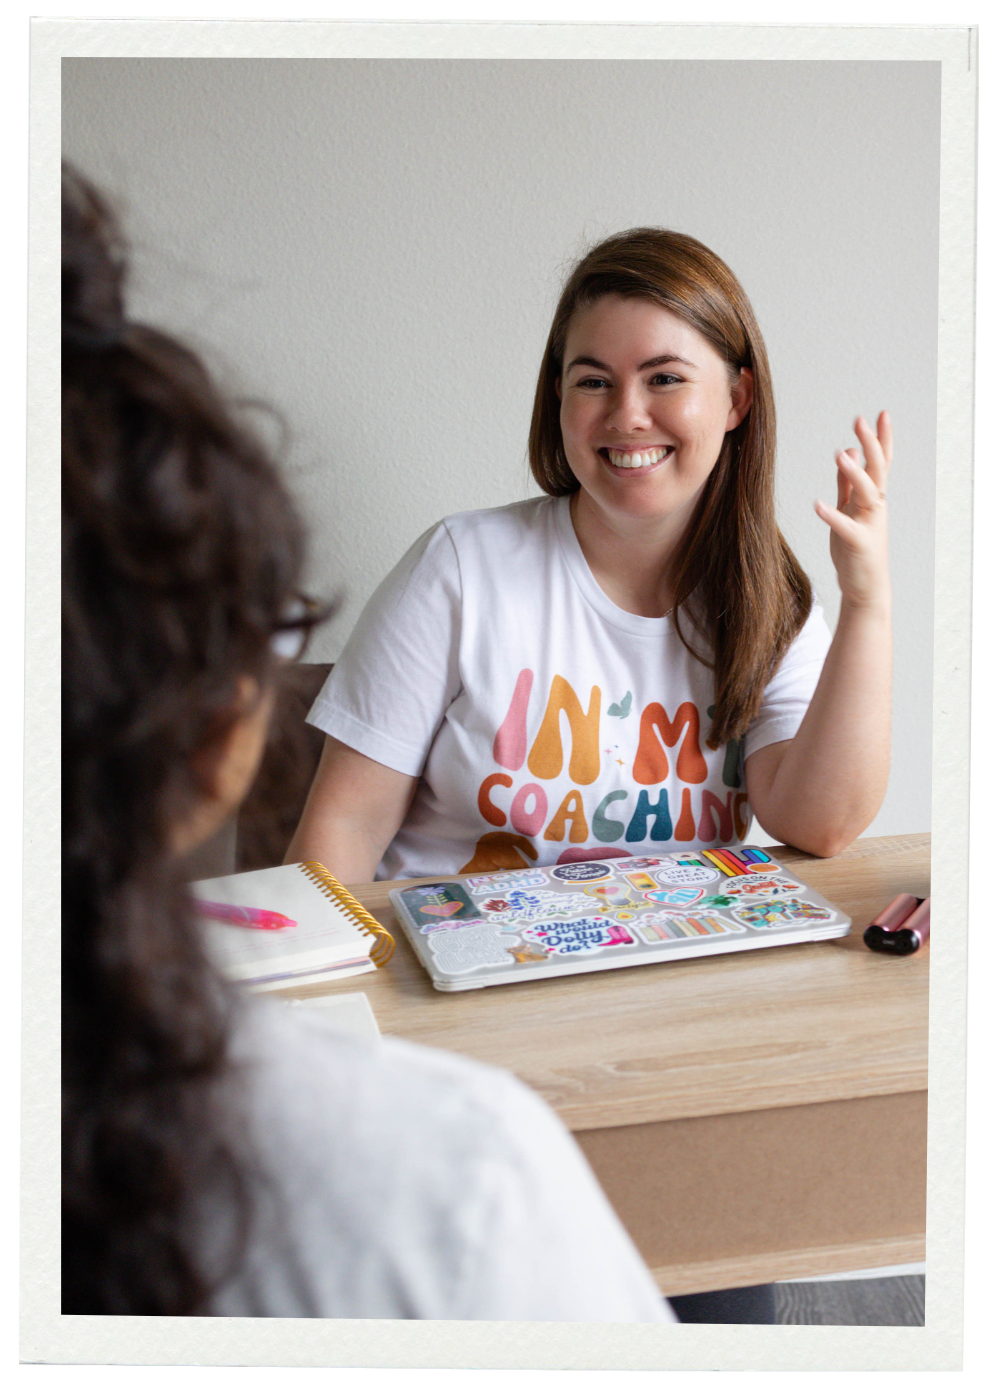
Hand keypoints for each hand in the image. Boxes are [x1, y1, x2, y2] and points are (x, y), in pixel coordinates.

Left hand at [814, 411, 891, 610]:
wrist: (865, 586)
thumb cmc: (856, 548)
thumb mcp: (850, 509)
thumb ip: (848, 482)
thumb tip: (850, 450)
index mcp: (873, 498)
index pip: (881, 462)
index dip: (882, 439)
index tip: (881, 414)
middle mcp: (876, 507)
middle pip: (878, 471)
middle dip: (871, 445)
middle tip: (860, 420)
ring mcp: (870, 525)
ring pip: (868, 494)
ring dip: (854, 474)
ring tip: (839, 454)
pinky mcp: (858, 544)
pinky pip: (846, 527)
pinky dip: (832, 515)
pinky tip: (817, 504)